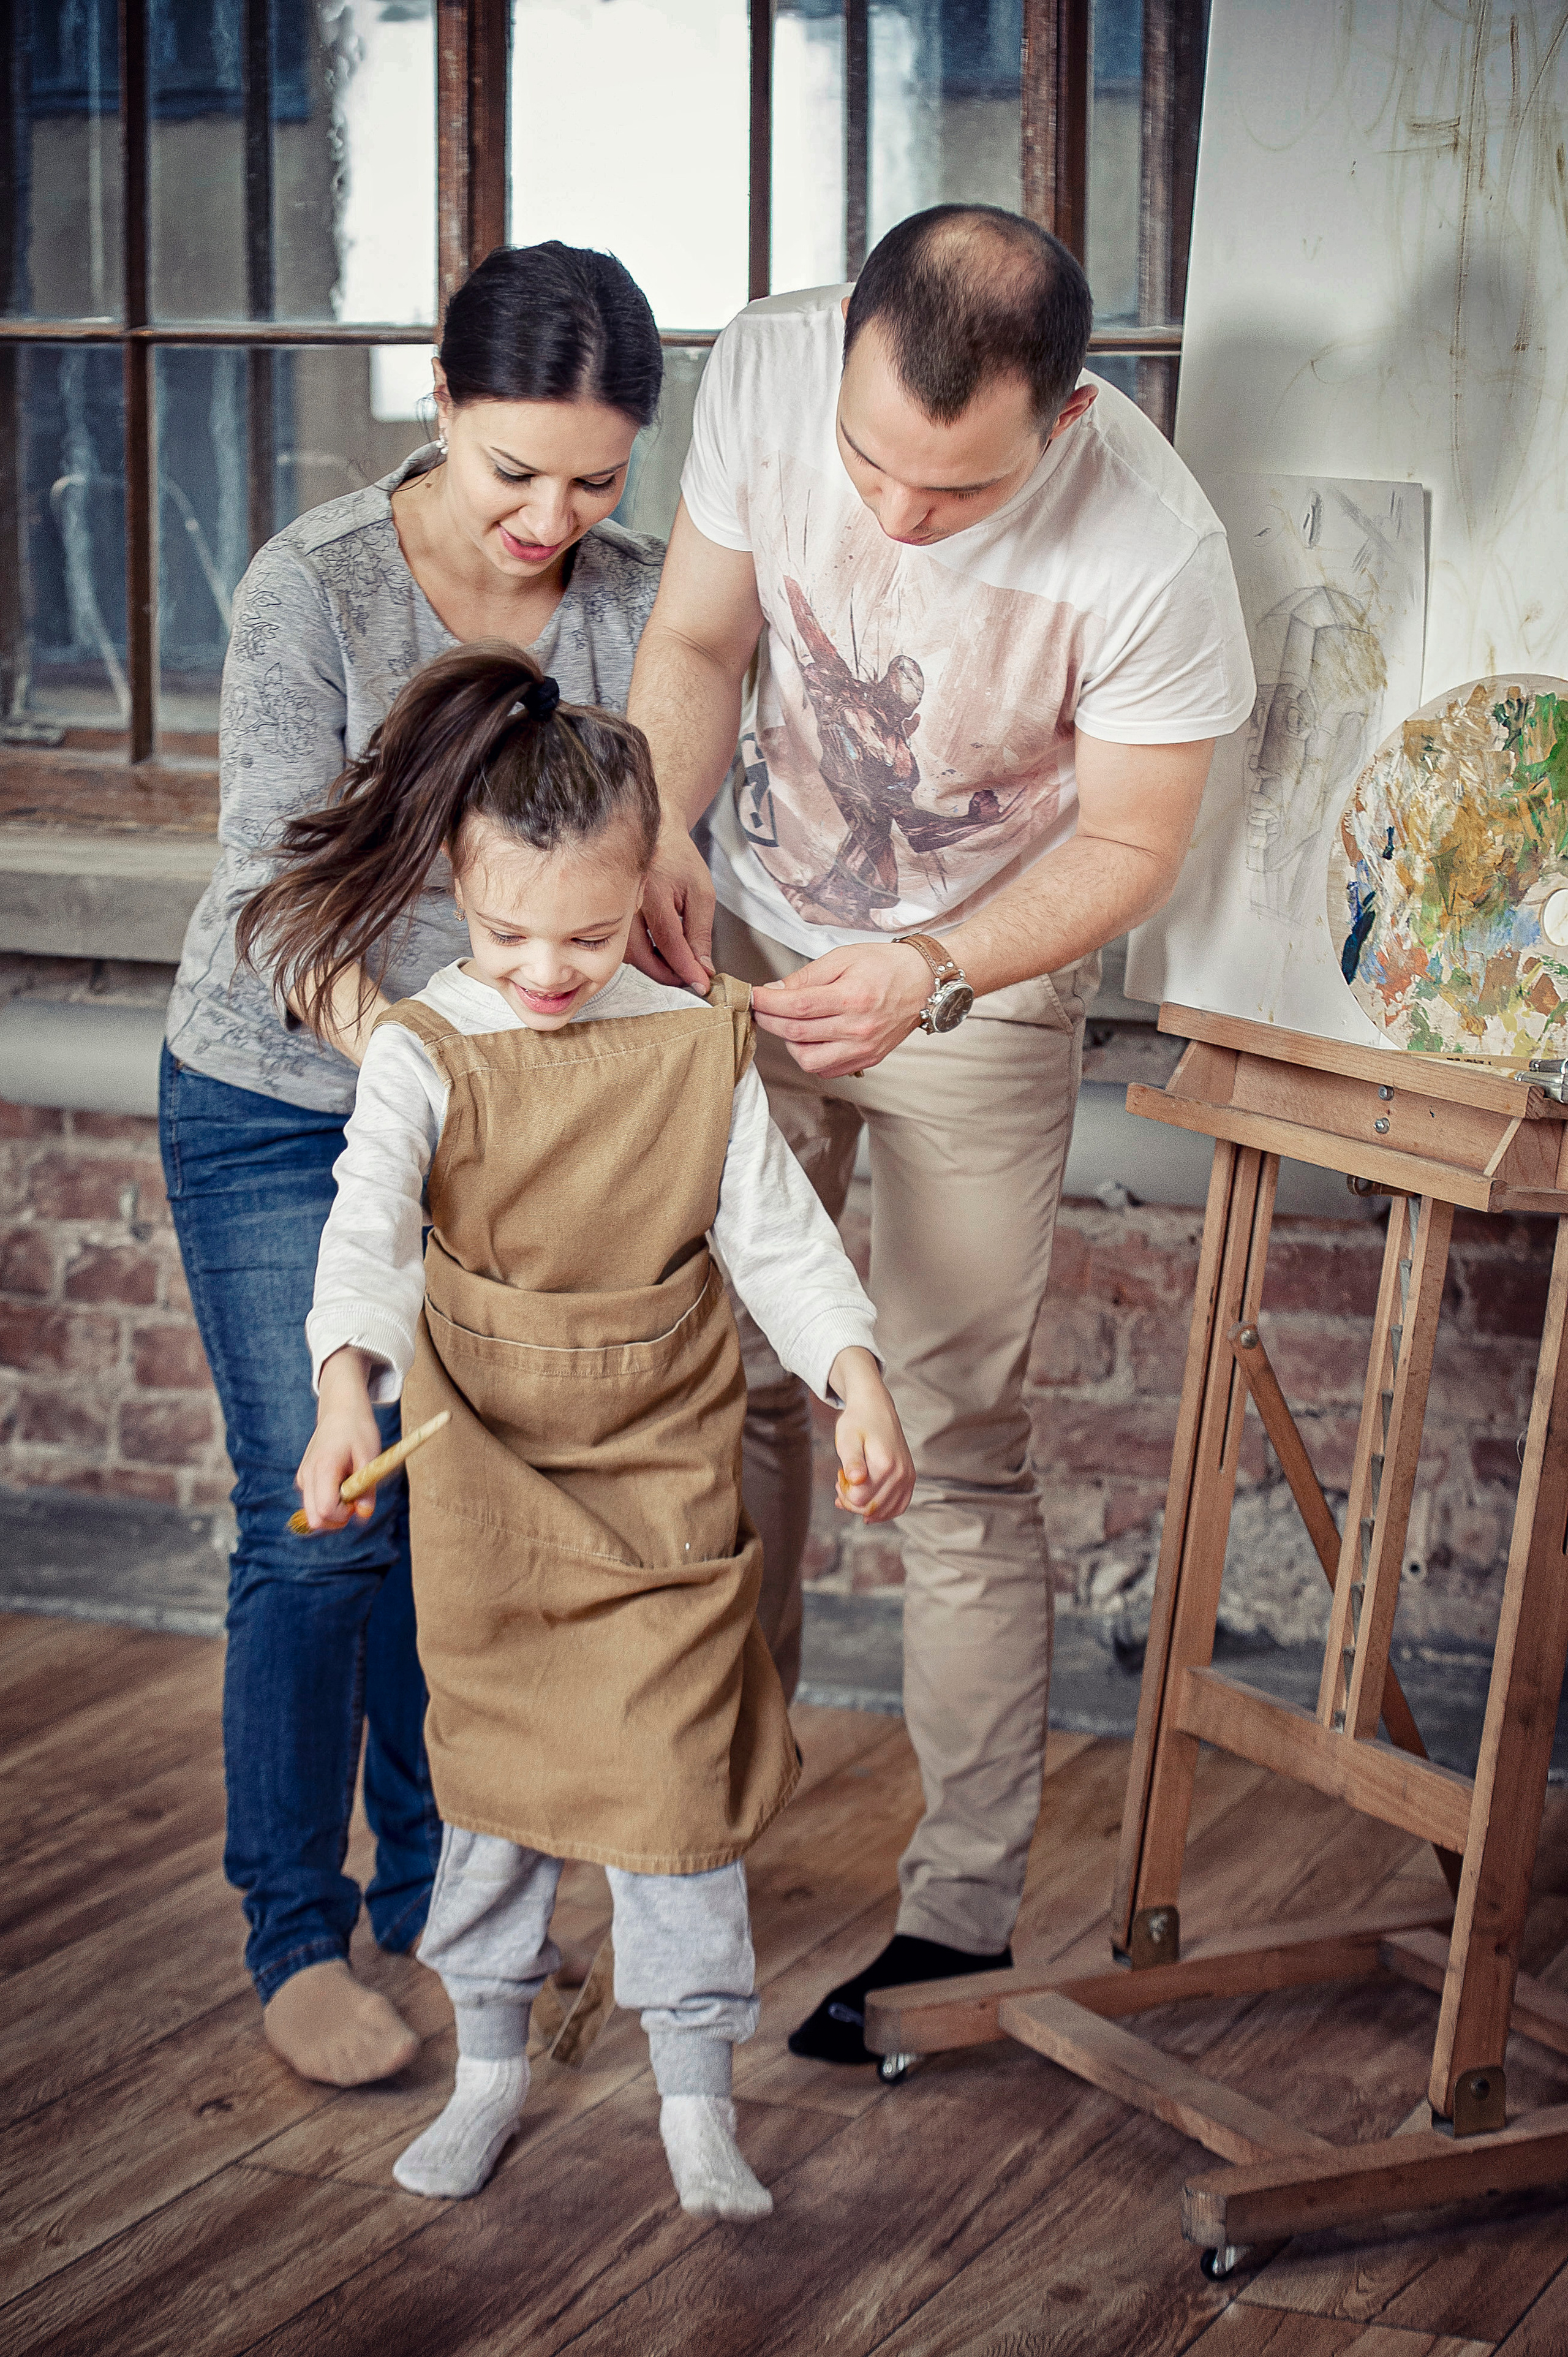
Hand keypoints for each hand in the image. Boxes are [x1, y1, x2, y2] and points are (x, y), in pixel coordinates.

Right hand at [296, 1349, 383, 1530]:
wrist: (341, 1409)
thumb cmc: (358, 1430)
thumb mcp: (370, 1457)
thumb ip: (366, 1489)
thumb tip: (364, 1514)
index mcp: (322, 1469)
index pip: (325, 1511)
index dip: (345, 1515)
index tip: (359, 1500)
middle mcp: (306, 1475)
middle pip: (315, 1519)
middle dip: (338, 1518)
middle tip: (356, 1496)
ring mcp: (303, 1477)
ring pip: (313, 1513)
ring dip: (334, 1510)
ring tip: (349, 1485)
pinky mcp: (304, 1478)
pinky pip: (314, 1502)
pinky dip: (329, 1501)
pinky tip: (340, 1481)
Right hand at [626, 822, 715, 993]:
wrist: (654, 837)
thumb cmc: (678, 860)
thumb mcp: (701, 892)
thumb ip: (700, 932)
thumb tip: (702, 967)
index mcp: (653, 891)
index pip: (669, 941)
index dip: (685, 968)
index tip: (700, 984)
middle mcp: (627, 901)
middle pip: (642, 955)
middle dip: (667, 975)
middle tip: (689, 980)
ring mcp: (614, 909)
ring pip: (628, 955)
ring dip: (653, 968)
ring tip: (676, 966)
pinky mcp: (609, 915)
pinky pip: (622, 946)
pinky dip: (641, 957)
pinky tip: (658, 954)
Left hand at [751, 943, 929, 1076]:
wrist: (924, 982)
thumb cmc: (886, 966)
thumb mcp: (844, 958)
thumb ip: (807, 976)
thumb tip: (775, 990)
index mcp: (852, 997)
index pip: (797, 1006)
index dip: (767, 1002)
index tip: (754, 996)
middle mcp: (858, 1028)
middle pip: (797, 1033)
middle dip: (769, 1021)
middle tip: (761, 1009)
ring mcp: (863, 1048)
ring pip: (808, 1060)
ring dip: (789, 1043)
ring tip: (789, 1024)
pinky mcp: (867, 1059)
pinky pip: (827, 1070)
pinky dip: (810, 1057)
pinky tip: (810, 1038)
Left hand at [829, 1346, 914, 1525]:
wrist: (876, 1407)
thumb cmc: (857, 1422)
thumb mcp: (847, 1439)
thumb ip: (851, 1461)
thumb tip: (856, 1480)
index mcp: (885, 1465)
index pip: (859, 1500)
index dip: (844, 1492)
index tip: (839, 1474)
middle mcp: (901, 1474)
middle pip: (871, 1508)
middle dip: (851, 1499)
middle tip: (844, 1479)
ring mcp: (908, 1477)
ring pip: (884, 1511)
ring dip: (865, 1505)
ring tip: (855, 1486)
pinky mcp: (910, 1478)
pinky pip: (899, 1506)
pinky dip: (882, 1511)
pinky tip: (868, 1505)